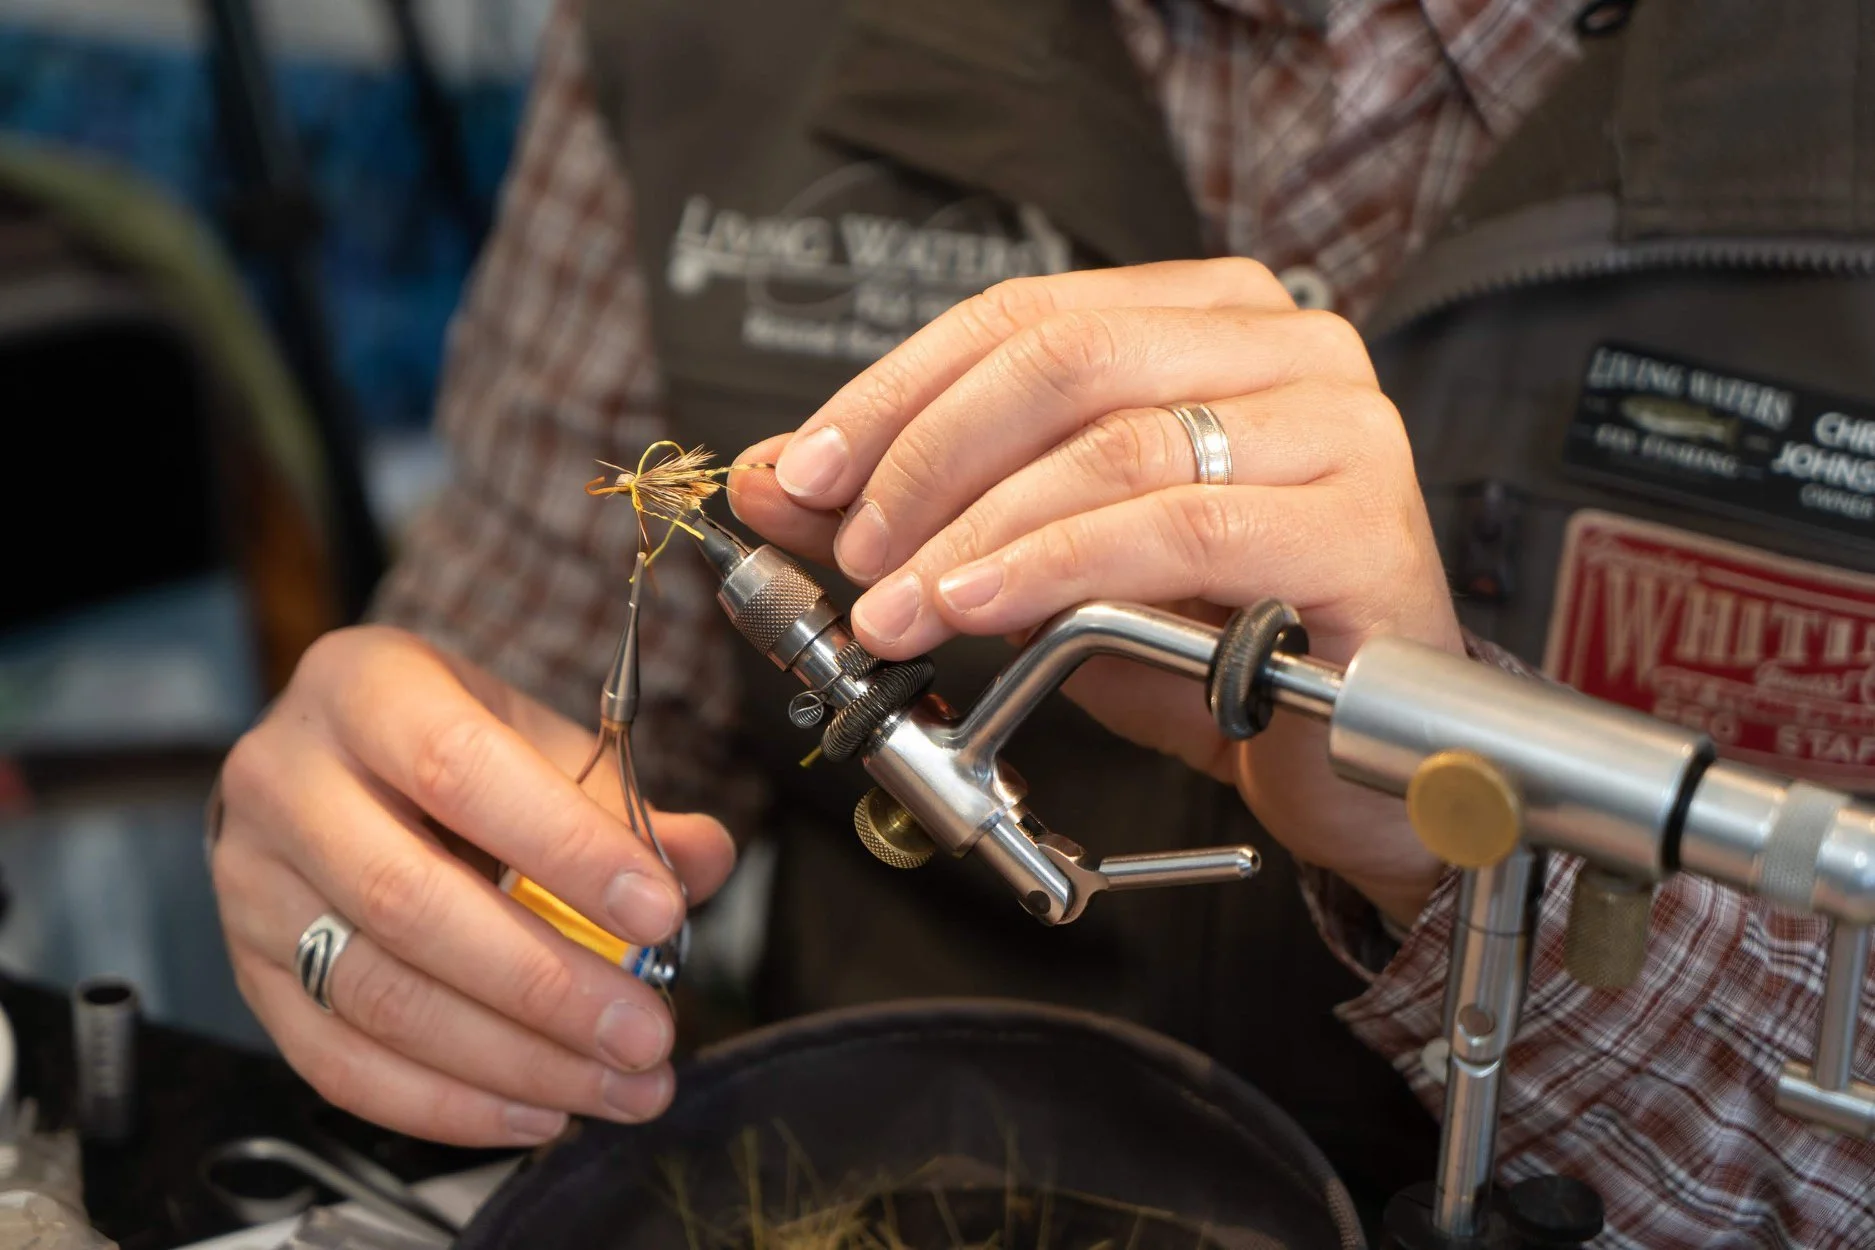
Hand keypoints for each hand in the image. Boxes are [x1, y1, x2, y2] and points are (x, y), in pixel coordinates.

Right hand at [210, 626, 735, 1145]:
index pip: (460, 770)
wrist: (339, 762)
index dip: (566, 849)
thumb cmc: (454, 748)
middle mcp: (286, 780)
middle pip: (409, 901)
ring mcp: (251, 884)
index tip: (659, 914)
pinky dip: (448, 1103)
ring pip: (377, 996)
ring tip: (618, 1085)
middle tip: (646, 1032)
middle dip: (546, 984)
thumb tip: (702, 861)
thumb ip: (623, 803)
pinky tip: (538, 1108)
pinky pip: (339, 1063)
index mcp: (364, 688)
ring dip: (513, 1061)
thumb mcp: (539, 740)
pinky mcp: (248, 975)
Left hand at [729, 259, 1461, 926]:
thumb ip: (920, 511)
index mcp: (1210, 319)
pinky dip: (1061, 566)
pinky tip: (984, 608)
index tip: (804, 471)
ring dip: (979, 528)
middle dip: (930, 455)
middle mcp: (1289, 346)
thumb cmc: (1204, 647)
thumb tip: (775, 481)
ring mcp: (1340, 428)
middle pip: (1067, 356)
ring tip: (899, 605)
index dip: (898, 388)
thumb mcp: (1038, 564)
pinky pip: (1185, 530)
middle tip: (853, 549)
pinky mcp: (1365, 527)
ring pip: (1117, 443)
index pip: (1025, 314)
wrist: (1347, 758)